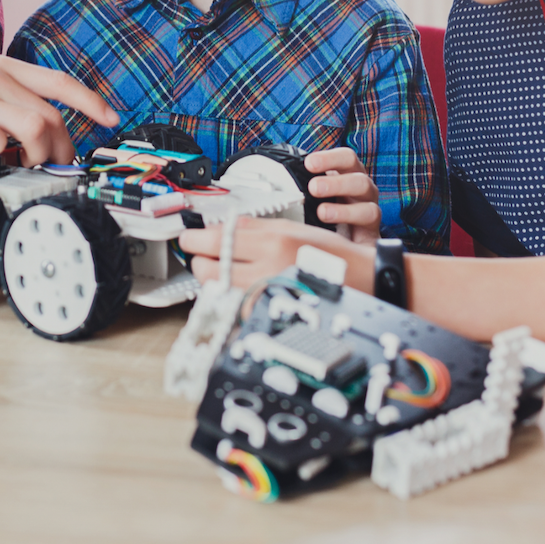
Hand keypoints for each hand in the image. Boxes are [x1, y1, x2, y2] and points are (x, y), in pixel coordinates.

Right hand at [0, 53, 118, 165]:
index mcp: (3, 67)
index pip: (60, 81)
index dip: (91, 101)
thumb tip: (31, 125)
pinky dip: (4, 155)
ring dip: (42, 154)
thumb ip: (2, 95)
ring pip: (35, 127)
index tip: (111, 119)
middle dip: (66, 146)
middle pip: (53, 114)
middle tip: (60, 167)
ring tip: (29, 167)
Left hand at [178, 217, 368, 290]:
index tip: (187, 237)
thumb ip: (252, 228)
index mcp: (272, 243)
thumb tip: (218, 227)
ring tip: (224, 269)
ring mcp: (267, 297)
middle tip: (204, 253)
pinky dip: (230, 295)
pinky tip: (239, 286)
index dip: (193, 238)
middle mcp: (267, 272)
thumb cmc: (327, 255)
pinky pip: (234, 305)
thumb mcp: (290, 228)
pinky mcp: (269, 316)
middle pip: (208, 268)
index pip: (215, 240)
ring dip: (213, 278)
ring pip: (217, 289)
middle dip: (200, 259)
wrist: (357, 281)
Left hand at [304, 147, 380, 244]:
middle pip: (360, 180)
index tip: (309, 164)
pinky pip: (369, 231)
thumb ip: (303, 184)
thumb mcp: (315, 193)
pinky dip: (353, 230)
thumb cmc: (327, 209)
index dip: (330, 159)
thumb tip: (276, 179)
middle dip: (336, 183)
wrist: (346, 241)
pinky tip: (336, 234)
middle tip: (314, 188)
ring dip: (343, 209)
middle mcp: (363, 191)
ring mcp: (370, 211)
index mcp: (350, 175)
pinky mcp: (372, 234)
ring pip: (368, 206)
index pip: (347, 158)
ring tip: (322, 212)